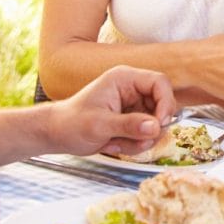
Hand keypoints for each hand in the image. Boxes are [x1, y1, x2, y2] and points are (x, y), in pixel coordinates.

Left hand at [47, 65, 176, 156]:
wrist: (57, 134)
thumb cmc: (71, 123)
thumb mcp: (99, 125)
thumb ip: (129, 125)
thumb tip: (156, 127)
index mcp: (125, 79)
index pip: (160, 83)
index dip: (166, 103)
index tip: (159, 125)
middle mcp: (133, 89)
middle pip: (163, 105)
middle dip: (152, 128)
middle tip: (137, 143)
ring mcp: (134, 105)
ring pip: (156, 124)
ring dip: (140, 140)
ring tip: (116, 144)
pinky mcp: (133, 119)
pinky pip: (147, 134)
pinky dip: (135, 145)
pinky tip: (114, 144)